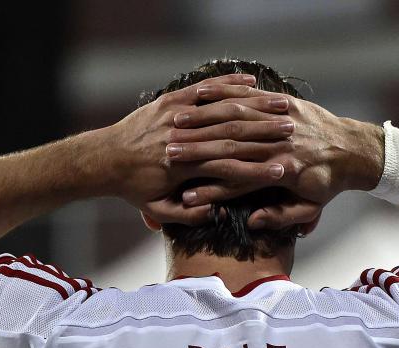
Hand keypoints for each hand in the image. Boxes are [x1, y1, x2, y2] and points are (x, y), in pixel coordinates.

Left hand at [98, 75, 294, 224]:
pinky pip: (204, 89)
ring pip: (222, 109)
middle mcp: (185, 140)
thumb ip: (187, 215)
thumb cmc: (132, 189)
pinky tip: (252, 81)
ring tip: (283, 106)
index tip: (285, 172)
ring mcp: (177, 116)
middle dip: (266, 134)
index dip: (258, 171)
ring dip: (255, 106)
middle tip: (295, 132)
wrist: (103, 158)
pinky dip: (228, 84)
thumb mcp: (157, 210)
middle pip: (233, 136)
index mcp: (185, 170)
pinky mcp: (171, 101)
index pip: (229, 170)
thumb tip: (215, 214)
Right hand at [166, 85, 384, 228]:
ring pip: (238, 119)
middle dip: (198, 151)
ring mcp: (283, 121)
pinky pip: (253, 98)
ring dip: (205, 122)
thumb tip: (252, 221)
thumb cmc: (328, 184)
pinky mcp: (286, 104)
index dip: (211, 190)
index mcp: (284, 173)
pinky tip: (202, 100)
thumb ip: (280, 216)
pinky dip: (227, 96)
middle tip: (167, 155)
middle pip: (231, 148)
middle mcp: (281, 145)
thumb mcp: (309, 208)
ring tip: (177, 127)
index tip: (186, 196)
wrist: (354, 150)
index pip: (239, 182)